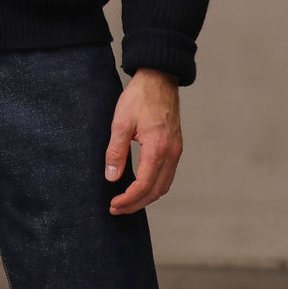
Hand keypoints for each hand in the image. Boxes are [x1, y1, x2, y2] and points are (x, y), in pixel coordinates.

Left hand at [105, 68, 182, 214]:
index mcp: (157, 149)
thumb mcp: (121, 122)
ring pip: (164, 185)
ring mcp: (176, 151)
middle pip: (156, 191)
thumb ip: (116, 151)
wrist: (159, 79)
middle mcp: (171, 154)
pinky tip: (141, 185)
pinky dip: (154, 185)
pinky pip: (167, 175)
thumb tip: (111, 177)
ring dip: (146, 197)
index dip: (128, 199)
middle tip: (117, 209)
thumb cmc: (139, 98)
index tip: (113, 204)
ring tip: (126, 201)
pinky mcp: (175, 146)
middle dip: (136, 203)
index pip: (144, 185)